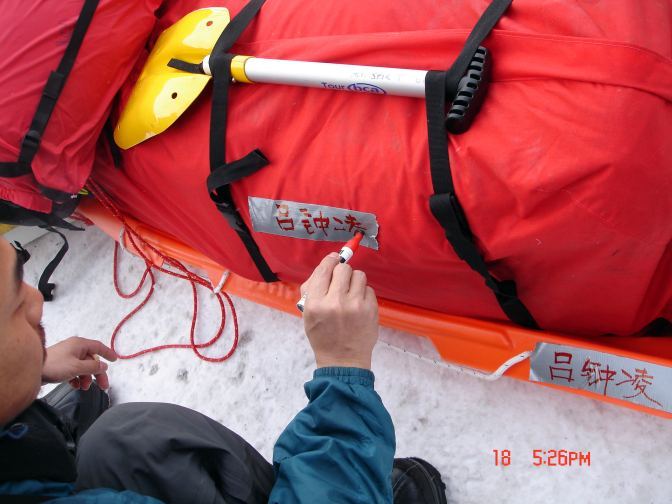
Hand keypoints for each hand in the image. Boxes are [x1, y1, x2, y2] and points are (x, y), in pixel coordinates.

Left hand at [42, 337, 117, 389]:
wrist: (32, 371)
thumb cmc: (54, 366)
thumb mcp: (77, 367)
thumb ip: (93, 367)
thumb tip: (104, 366)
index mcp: (79, 344)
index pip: (98, 347)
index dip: (108, 353)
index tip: (115, 360)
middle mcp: (74, 348)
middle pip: (91, 360)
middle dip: (97, 373)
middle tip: (103, 385)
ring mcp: (67, 356)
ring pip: (83, 367)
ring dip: (86, 378)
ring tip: (84, 388)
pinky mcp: (60, 364)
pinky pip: (74, 370)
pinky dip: (77, 378)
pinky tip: (75, 386)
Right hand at [300, 253, 378, 368]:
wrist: (343, 360)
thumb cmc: (323, 336)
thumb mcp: (308, 314)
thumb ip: (314, 289)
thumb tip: (329, 264)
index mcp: (316, 304)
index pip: (324, 270)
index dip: (330, 261)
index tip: (334, 259)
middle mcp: (335, 302)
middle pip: (343, 268)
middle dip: (342, 272)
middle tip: (341, 281)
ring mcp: (356, 306)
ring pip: (359, 275)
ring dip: (354, 281)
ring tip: (350, 293)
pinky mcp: (371, 310)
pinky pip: (369, 289)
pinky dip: (363, 293)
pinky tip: (358, 305)